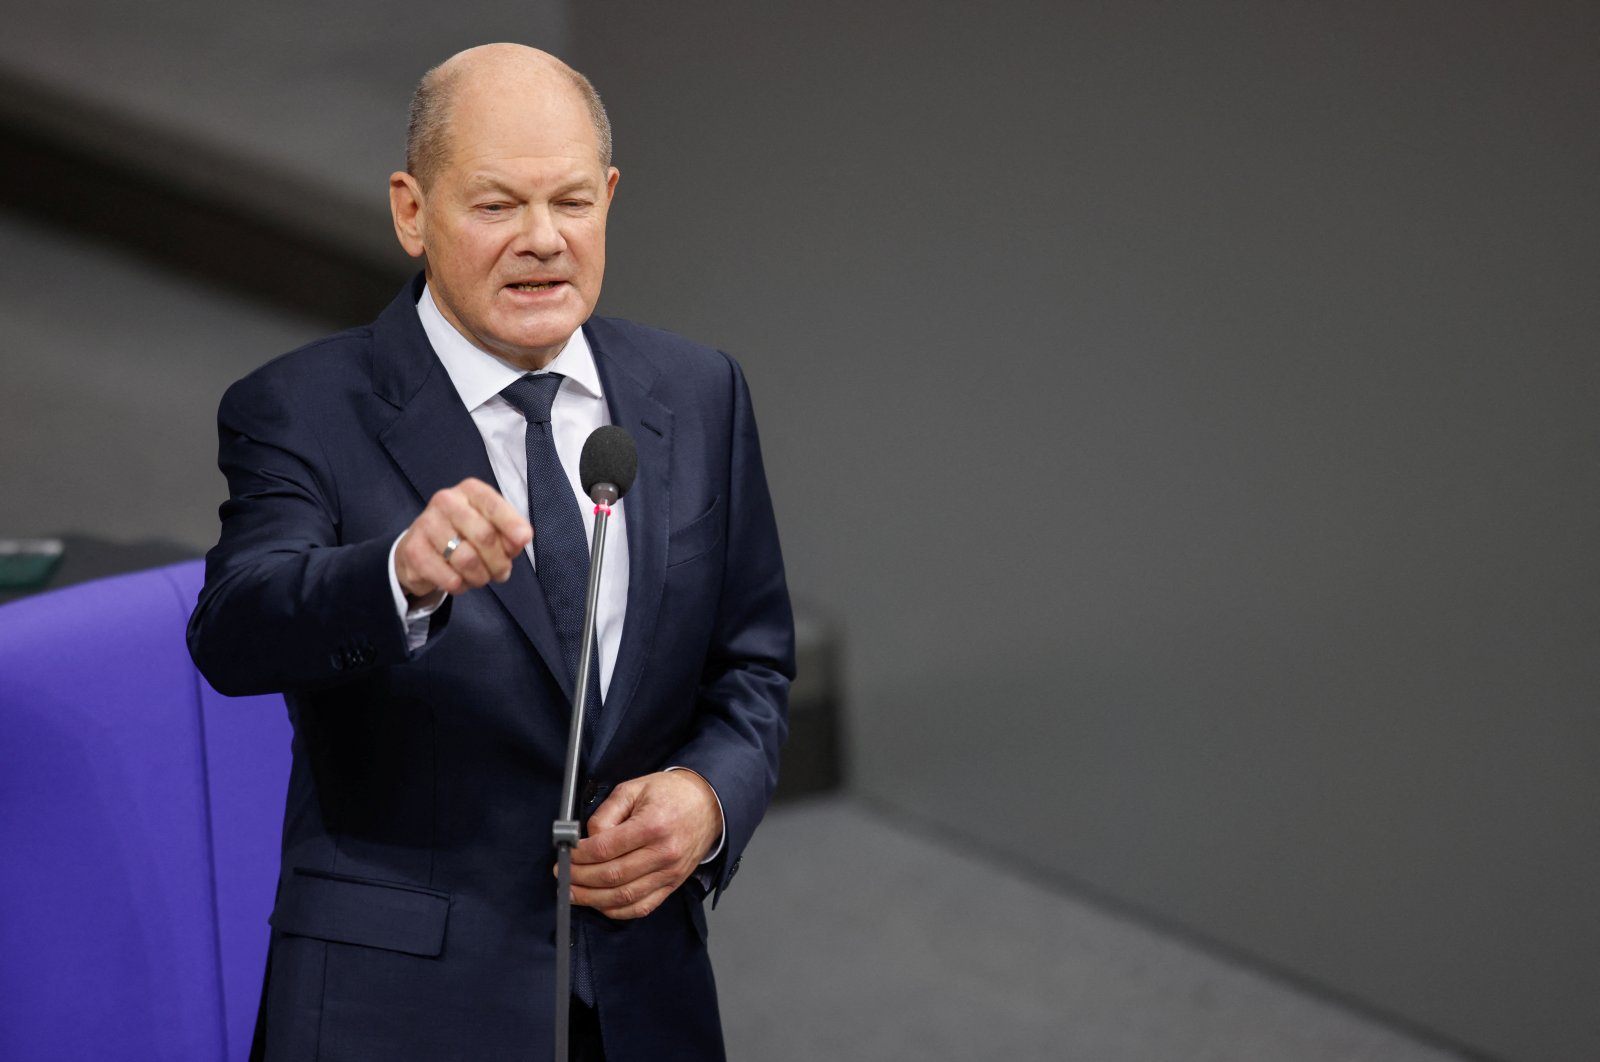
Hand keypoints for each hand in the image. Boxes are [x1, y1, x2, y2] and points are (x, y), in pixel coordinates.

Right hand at [394, 477, 531, 600]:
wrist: (418, 549)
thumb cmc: (463, 535)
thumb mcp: (489, 528)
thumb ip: (508, 534)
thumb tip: (521, 539)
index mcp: (470, 491)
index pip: (493, 505)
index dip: (511, 523)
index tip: (524, 538)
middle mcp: (446, 501)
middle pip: (484, 536)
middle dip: (499, 562)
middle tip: (501, 574)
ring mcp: (426, 523)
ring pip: (467, 560)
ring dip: (480, 577)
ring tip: (480, 578)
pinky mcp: (413, 549)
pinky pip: (449, 577)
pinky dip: (460, 586)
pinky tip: (458, 581)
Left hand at [568, 771, 722, 918]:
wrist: (708, 804)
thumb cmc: (670, 794)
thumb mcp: (634, 789)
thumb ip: (606, 813)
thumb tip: (586, 839)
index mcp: (653, 824)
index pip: (606, 848)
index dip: (579, 855)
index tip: (566, 854)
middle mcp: (664, 853)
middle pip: (611, 876)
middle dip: (579, 878)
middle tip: (562, 874)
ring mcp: (670, 873)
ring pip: (623, 897)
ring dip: (592, 899)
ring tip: (573, 892)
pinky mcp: (672, 885)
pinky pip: (641, 908)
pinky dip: (616, 910)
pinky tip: (598, 902)